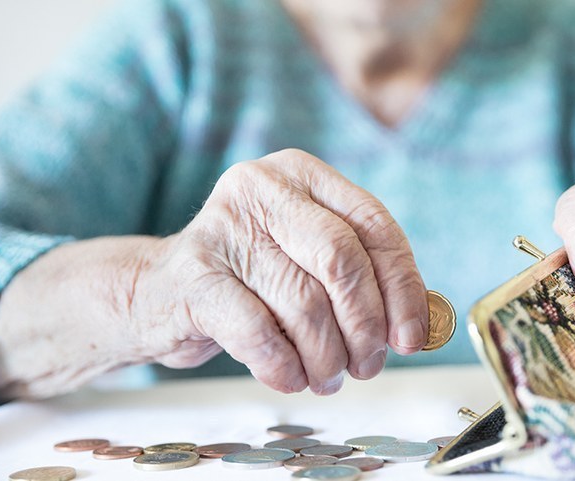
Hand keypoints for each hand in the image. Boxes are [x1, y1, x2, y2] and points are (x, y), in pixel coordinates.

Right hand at [140, 149, 427, 394]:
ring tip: (327, 376)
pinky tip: (290, 376)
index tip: (412, 337)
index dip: (403, 287)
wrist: (157, 291)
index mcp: (301, 174)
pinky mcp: (193, 276)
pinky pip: (259, 333)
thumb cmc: (250, 279)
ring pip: (304, 302)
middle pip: (342, 259)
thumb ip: (359, 274)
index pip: (374, 225)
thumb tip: (417, 324)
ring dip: (326, 356)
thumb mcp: (305, 256)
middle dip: (366, 325)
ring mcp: (222, 228)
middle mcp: (261, 188)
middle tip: (368, 364)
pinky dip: (285, 367)